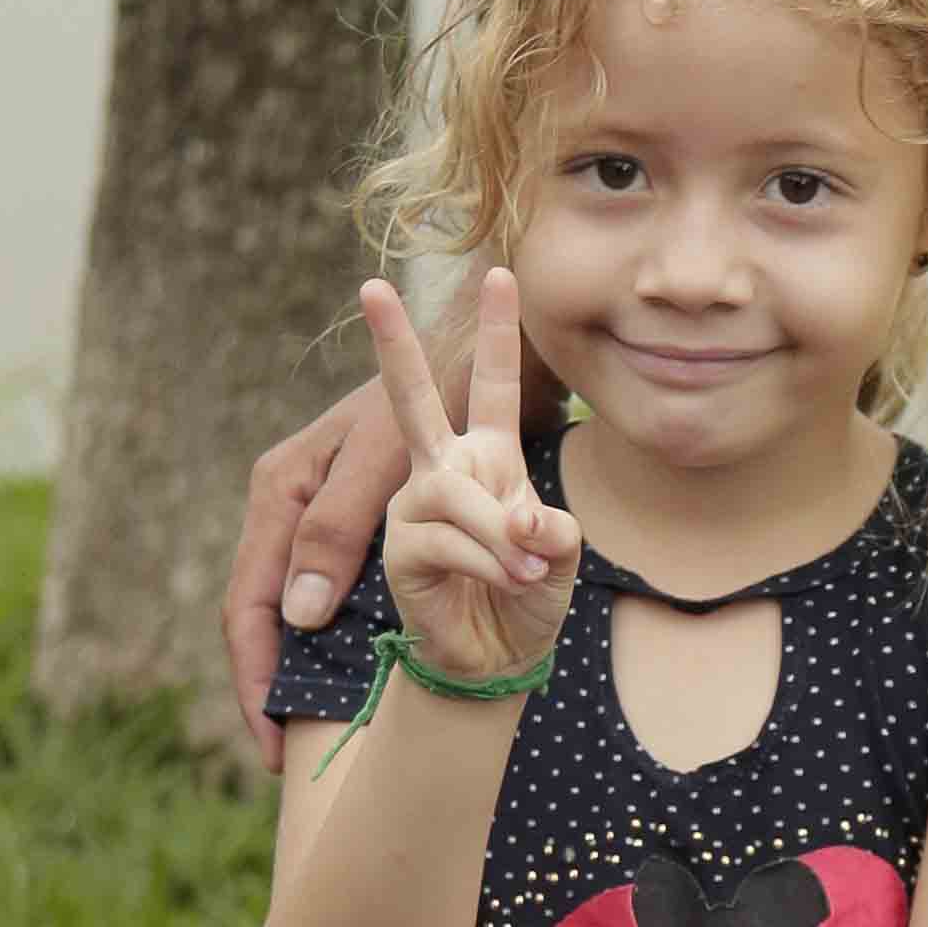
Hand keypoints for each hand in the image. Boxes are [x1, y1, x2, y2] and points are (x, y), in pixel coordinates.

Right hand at [225, 379, 402, 766]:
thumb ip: (338, 531)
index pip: (251, 604)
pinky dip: (323, 633)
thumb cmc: (431, 399)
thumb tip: (295, 616)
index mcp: (282, 490)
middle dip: (266, 686)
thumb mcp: (385, 462)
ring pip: (288, 604)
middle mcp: (287, 503)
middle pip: (261, 612)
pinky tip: (332, 673)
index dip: (257, 679)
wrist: (474, 352)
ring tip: (296, 730)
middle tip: (278, 754)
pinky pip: (322, 587)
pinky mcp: (346, 516)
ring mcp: (313, 510)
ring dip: (293, 665)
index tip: (272, 741)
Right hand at [366, 268, 579, 690]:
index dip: (496, 332)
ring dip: (501, 534)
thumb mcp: (557, 550)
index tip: (501, 273)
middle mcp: (440, 467)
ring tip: (528, 568)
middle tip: (370, 286)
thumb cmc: (528, 591)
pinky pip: (448, 537)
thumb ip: (544, 526)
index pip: (490, 384)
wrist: (503, 653)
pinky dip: (488, 560)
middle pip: (410, 397)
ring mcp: (414, 505)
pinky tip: (507, 579)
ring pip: (456, 493)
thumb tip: (517, 519)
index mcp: (484, 453)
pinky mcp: (400, 547)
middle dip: (394, 343)